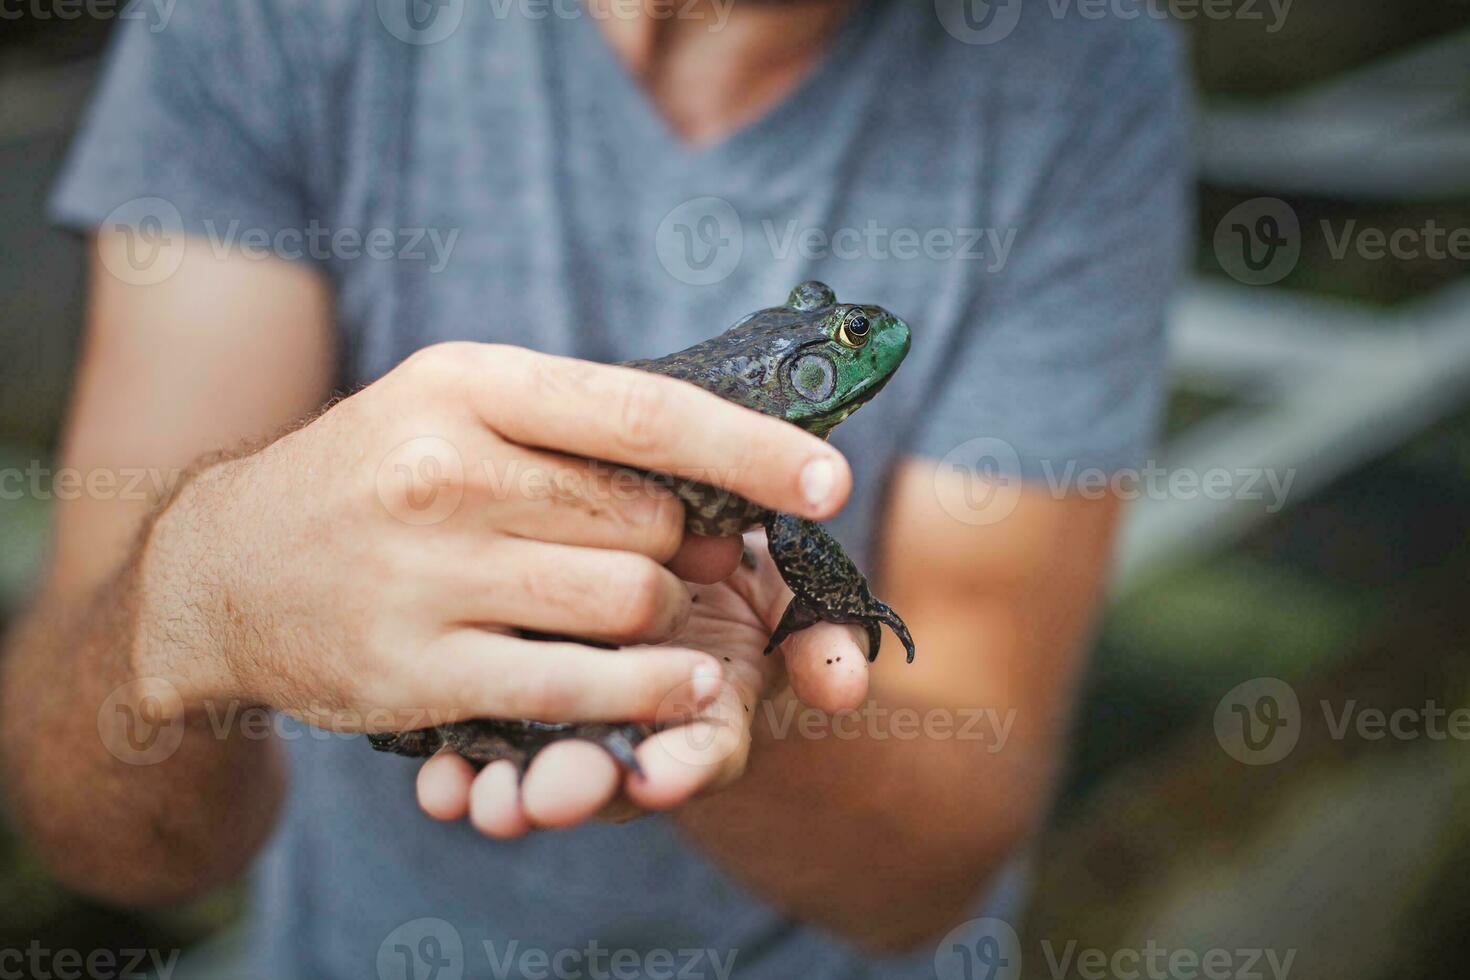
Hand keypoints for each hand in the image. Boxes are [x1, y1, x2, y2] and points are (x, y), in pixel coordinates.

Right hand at [132, 343, 851, 741]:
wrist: (226, 567)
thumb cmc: (374, 476)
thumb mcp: (456, 403)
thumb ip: (577, 428)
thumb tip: (722, 471)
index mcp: (468, 384)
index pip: (643, 411)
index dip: (750, 447)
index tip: (828, 477)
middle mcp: (444, 471)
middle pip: (648, 518)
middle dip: (681, 546)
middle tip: (673, 559)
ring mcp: (427, 574)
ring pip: (628, 601)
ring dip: (664, 620)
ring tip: (653, 619)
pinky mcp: (417, 668)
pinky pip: (577, 684)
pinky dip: (644, 690)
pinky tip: (673, 686)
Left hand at [415, 530, 871, 835]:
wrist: (654, 529)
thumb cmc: (725, 555)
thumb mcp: (781, 585)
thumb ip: (818, 634)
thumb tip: (850, 687)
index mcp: (706, 704)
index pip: (702, 750)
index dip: (685, 766)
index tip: (662, 775)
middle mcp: (635, 721)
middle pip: (610, 769)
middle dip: (579, 787)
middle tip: (549, 794)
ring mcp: (568, 714)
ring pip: (538, 768)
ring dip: (509, 792)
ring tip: (480, 799)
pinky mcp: (505, 694)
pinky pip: (478, 742)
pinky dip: (458, 771)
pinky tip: (439, 782)